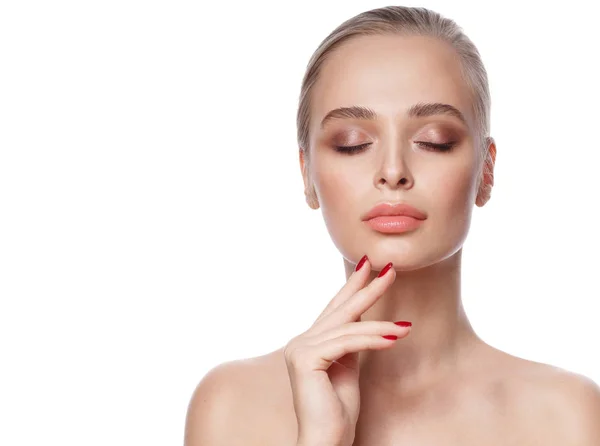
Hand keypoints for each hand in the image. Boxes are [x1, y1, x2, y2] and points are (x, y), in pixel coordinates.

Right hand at [284, 257, 411, 445]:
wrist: (326, 442)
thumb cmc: (338, 412)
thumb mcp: (349, 368)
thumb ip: (351, 343)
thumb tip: (365, 319)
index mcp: (309, 343)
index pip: (334, 310)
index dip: (352, 287)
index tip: (369, 267)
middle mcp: (300, 342)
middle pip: (340, 310)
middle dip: (366, 287)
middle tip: (389, 268)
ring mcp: (300, 349)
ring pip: (348, 327)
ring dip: (381, 325)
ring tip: (406, 325)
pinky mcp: (306, 359)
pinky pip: (347, 343)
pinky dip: (374, 339)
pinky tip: (395, 337)